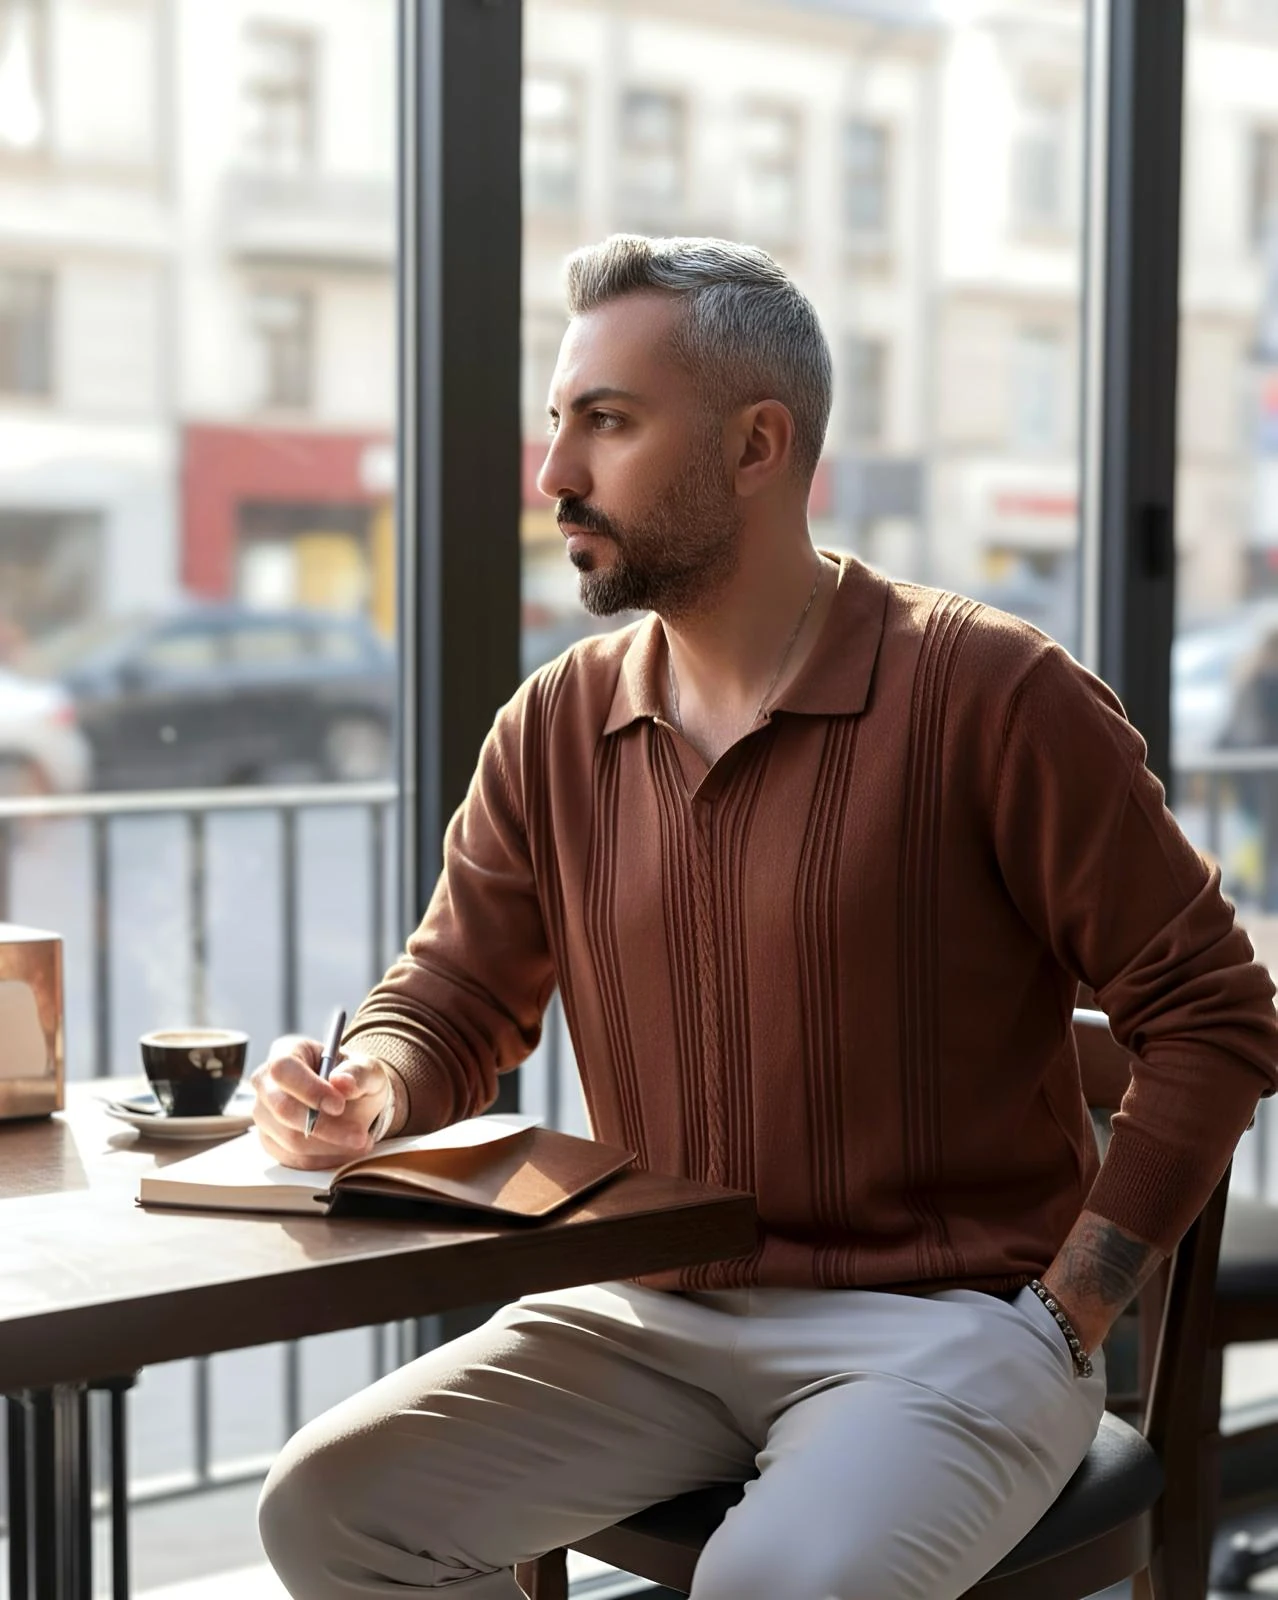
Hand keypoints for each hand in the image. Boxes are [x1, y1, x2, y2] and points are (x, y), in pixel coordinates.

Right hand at [250, 1033, 391, 1170]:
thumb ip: (358, 1073)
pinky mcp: (270, 1141)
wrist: (351, 1103)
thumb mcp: (367, 1069)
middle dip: (325, 1127)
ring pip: (290, 1139)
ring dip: (330, 1146)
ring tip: (359, 1140)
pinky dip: (324, 1159)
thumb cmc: (355, 1079)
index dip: (309, 1089)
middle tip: (359, 1135)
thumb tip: (341, 1082)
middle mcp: (266, 1081)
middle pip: (282, 1108)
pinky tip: (344, 1149)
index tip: (339, 1105)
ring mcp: (263, 1113)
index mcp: (287, 1051)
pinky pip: (293, 1158)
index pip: (284, 1069)